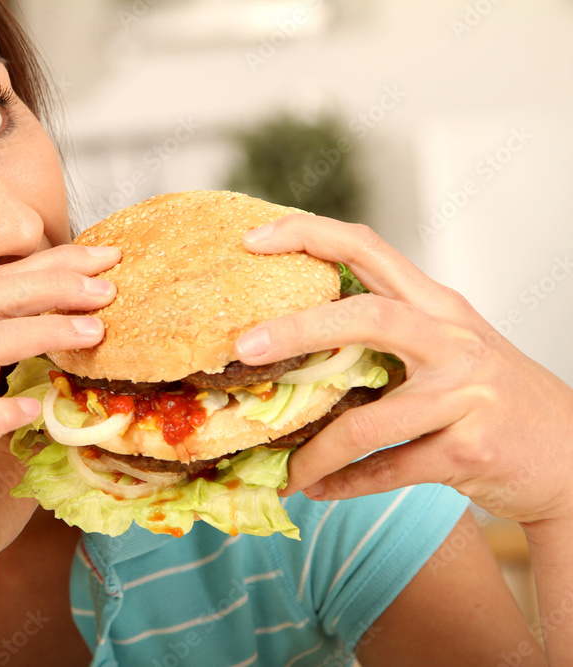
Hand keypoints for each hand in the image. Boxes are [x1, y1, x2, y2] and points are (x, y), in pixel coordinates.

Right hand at [0, 244, 119, 614]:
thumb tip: (102, 377)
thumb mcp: (13, 439)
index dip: (48, 268)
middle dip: (48, 281)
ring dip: (36, 330)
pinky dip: (0, 410)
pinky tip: (36, 408)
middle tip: (107, 283)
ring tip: (92, 332)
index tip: (104, 260)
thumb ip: (40, 399)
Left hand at [234, 215, 572, 525]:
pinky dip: (347, 484)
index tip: (253, 240)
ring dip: (316, 450)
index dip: (309, 235)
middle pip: (366, 316)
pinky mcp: (471, 449)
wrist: (570, 456)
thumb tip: (288, 341)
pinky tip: (319, 489)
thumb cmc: (489, 397)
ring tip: (285, 470)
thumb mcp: (444, 349)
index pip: (368, 248)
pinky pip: (390, 469)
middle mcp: (453, 339)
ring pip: (368, 421)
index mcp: (436, 305)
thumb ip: (382, 336)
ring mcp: (466, 393)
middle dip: (297, 329)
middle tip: (243, 348)